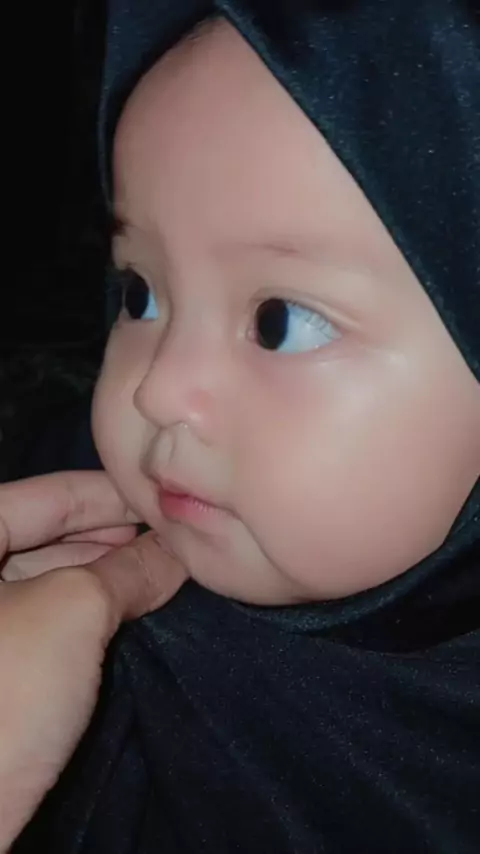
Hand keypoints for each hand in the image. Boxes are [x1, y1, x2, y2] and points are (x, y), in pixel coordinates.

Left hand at [0, 472, 187, 850]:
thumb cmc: (2, 689)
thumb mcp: (72, 611)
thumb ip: (128, 568)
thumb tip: (176, 552)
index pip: (44, 495)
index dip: (111, 492)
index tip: (166, 497)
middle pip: (44, 536)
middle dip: (113, 538)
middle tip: (174, 541)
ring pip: (47, 583)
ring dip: (106, 578)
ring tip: (165, 575)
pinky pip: (43, 624)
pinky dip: (87, 616)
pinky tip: (133, 613)